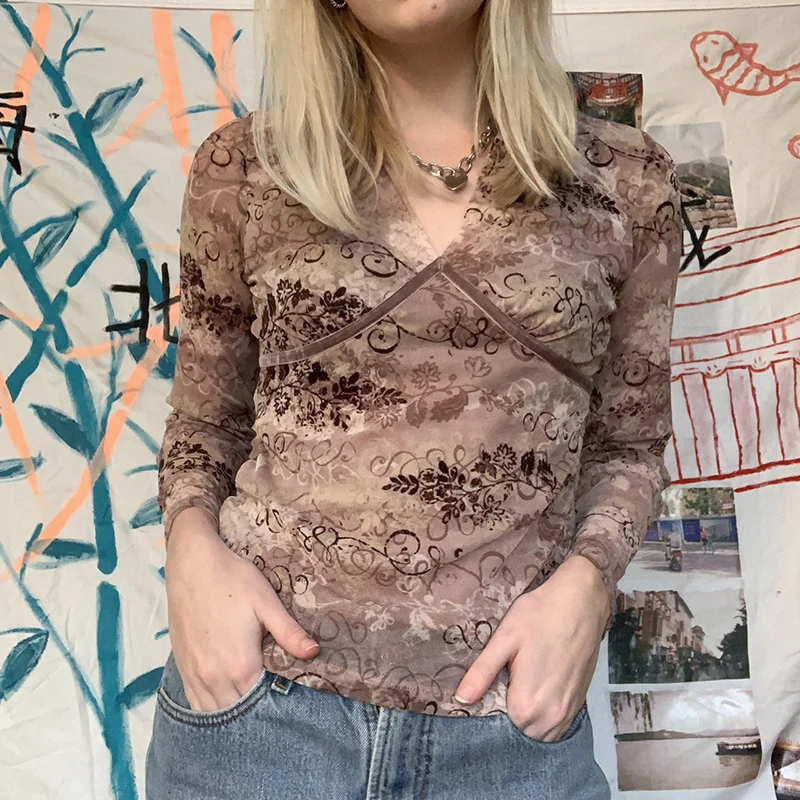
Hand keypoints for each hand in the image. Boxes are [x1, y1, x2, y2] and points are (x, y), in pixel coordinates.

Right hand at [164, 506, 318, 711]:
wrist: (191, 564)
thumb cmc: (232, 579)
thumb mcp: (266, 602)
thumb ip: (288, 632)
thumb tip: (314, 653)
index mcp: (240, 665)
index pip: (262, 702)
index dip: (278, 702)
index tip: (291, 697)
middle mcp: (215, 678)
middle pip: (240, 712)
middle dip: (257, 712)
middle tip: (274, 701)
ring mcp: (195, 675)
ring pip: (216, 712)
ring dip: (234, 712)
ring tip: (253, 703)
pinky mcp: (183, 668)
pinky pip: (196, 702)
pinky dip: (212, 707)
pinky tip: (227, 699)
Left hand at [453, 555, 607, 741]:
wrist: (581, 602)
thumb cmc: (539, 615)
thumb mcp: (504, 638)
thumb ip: (482, 673)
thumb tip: (461, 699)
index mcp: (527, 704)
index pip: (499, 729)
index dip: (488, 713)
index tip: (484, 693)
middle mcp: (551, 717)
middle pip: (520, 735)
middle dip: (507, 720)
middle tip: (499, 689)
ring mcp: (568, 713)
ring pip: (540, 736)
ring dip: (526, 722)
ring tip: (516, 691)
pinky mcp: (579, 703)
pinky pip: (557, 727)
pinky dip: (543, 719)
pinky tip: (535, 694)